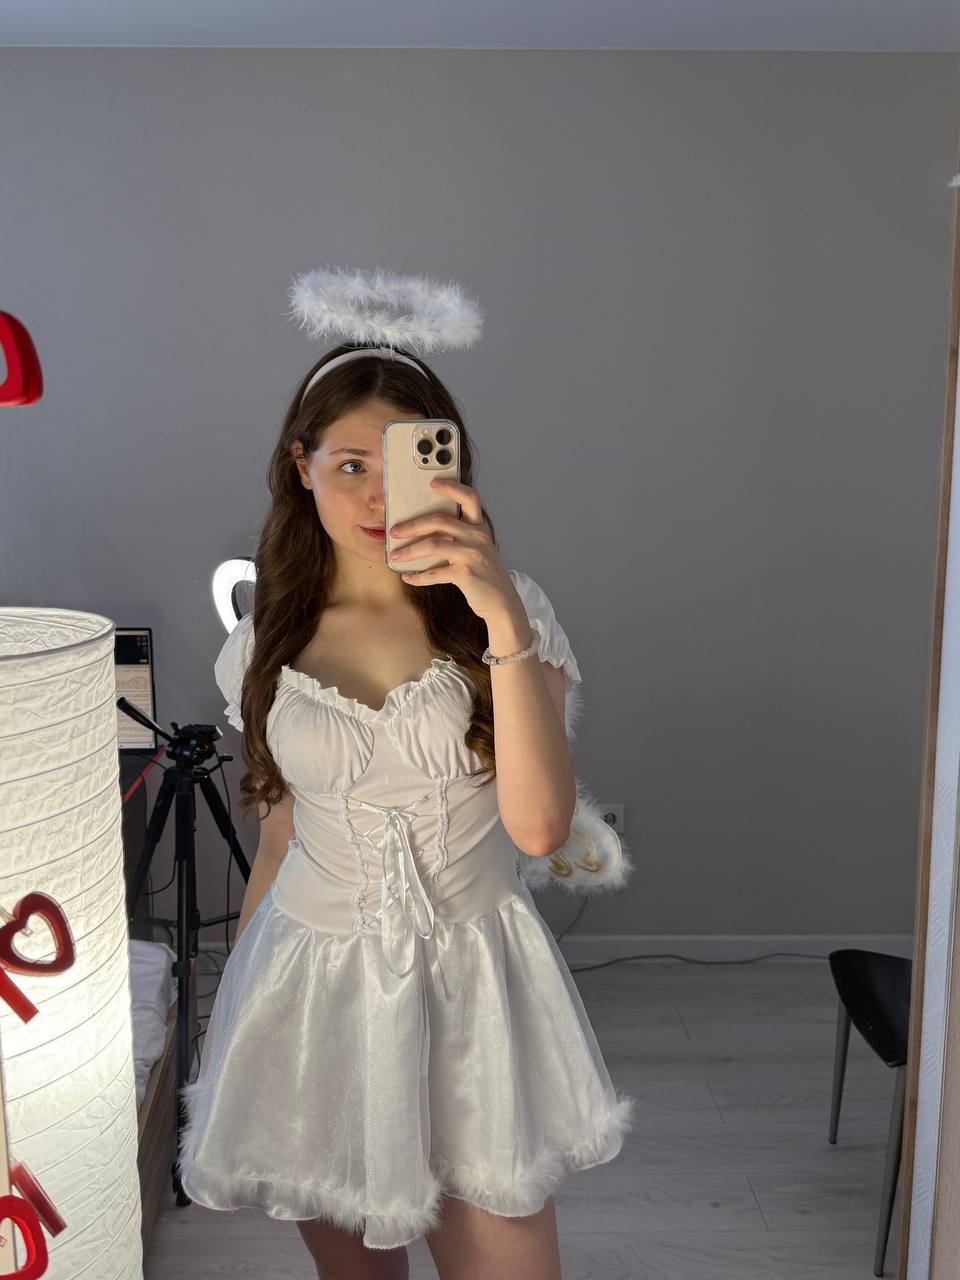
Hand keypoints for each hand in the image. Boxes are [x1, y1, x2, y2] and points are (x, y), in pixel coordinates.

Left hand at [387, 477, 519, 621]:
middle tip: (394, 531)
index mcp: (478, 528)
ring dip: (409, 551)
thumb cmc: (483, 575)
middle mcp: (477, 537)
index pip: (470, 498)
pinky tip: (408, 577)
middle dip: (412, 525)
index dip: (452, 487)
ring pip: (433, 545)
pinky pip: (434, 573)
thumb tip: (420, 533)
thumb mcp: (475, 550)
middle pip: (440, 520)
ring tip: (395, 556)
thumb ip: (457, 538)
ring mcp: (472, 555)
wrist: (502, 602)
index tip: (433, 482)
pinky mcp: (466, 574)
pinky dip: (418, 576)